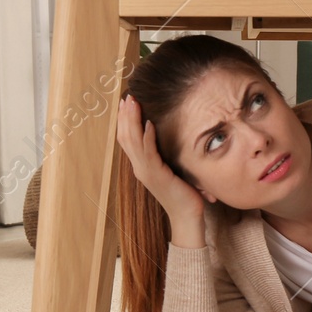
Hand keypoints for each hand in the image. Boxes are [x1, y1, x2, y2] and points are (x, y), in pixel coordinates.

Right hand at [117, 94, 205, 243]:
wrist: (187, 216)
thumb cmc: (184, 192)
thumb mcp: (172, 168)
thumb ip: (165, 153)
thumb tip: (167, 134)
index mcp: (141, 165)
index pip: (127, 138)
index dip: (124, 120)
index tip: (125, 102)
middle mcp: (139, 167)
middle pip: (125, 137)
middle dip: (125, 115)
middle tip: (126, 96)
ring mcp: (146, 172)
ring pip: (133, 142)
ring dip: (133, 120)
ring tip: (133, 103)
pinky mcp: (156, 176)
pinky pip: (149, 153)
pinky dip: (148, 137)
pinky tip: (150, 123)